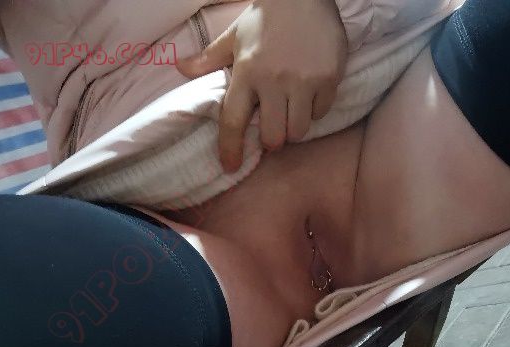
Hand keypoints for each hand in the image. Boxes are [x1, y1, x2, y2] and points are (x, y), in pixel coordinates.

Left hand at [177, 0, 347, 171]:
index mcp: (246, 72)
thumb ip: (209, 58)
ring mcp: (303, 81)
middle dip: (272, 139)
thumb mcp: (234, 36)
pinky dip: (315, 110)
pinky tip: (310, 93)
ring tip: (292, 112)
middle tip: (273, 129)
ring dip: (293, 128)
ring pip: (298, 130)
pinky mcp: (328, 78)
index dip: (230, 148)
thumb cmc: (266, 18)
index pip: (233, 120)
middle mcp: (273, 80)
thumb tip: (180, 68)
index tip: (230, 166)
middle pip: (272, 136)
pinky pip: (321, 112)